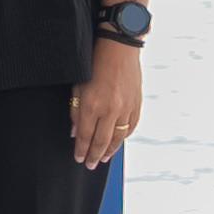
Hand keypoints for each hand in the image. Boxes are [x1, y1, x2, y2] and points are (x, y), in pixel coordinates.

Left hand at [71, 37, 142, 168]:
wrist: (119, 48)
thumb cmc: (94, 64)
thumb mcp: (77, 86)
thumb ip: (75, 111)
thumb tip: (76, 132)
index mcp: (92, 105)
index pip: (85, 136)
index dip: (82, 150)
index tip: (79, 159)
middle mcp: (110, 110)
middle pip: (102, 141)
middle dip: (95, 156)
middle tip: (90, 165)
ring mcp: (126, 108)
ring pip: (118, 137)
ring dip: (110, 150)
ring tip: (103, 158)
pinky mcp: (137, 104)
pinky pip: (131, 126)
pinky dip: (124, 137)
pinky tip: (118, 142)